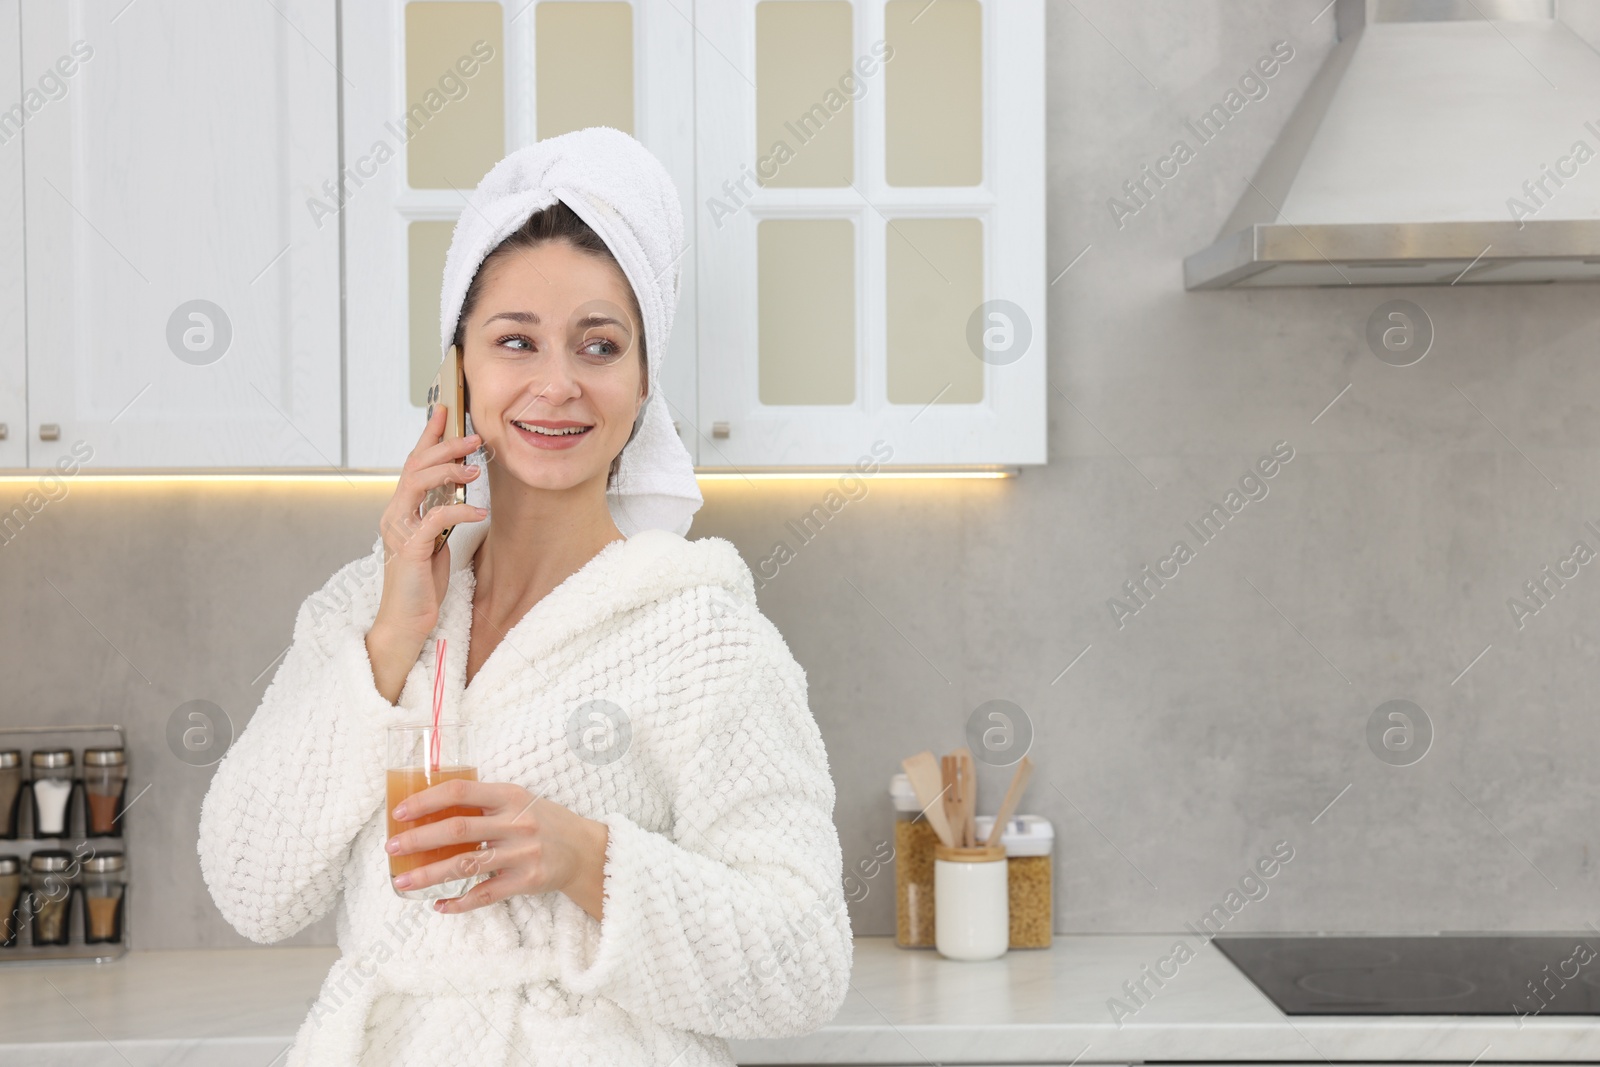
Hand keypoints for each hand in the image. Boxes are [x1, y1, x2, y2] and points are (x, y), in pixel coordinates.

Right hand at [373, 402, 487, 645]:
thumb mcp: (437, 539)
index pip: (413, 462)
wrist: (407, 620)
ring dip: (449, 470)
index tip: (445, 410)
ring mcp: (398, 529)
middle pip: (416, 465)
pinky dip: (460, 511)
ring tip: (476, 469)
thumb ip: (442, 512)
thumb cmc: (423, 581)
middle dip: (445, 446)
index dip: (429, 434)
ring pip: (418, 483)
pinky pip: (435, 518)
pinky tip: (480, 512)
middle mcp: (395, 513)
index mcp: (402, 508)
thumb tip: (461, 488)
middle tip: (474, 437)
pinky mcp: (408, 549)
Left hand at [386, 779, 609, 918]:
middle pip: (457, 829)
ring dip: (429, 875)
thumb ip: (485, 802)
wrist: (585, 850)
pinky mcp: (526, 881)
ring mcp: (521, 854)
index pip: (461, 790)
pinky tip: (438, 905)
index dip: (427, 800)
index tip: (399, 812)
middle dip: (418, 839)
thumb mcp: (519, 800)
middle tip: (392, 847)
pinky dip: (458, 902)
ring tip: (402, 881)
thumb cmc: (544, 821)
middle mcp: (516, 822)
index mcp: (510, 796)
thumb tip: (432, 808)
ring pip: (465, 865)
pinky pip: (485, 895)